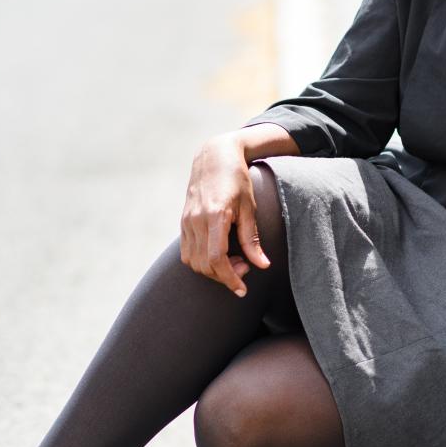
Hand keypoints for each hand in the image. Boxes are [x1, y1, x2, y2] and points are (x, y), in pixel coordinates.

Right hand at [179, 133, 270, 296]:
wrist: (213, 157)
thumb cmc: (237, 179)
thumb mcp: (249, 207)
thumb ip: (252, 238)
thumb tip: (263, 265)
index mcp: (215, 215)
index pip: (217, 258)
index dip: (229, 278)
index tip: (242, 289)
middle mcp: (196, 220)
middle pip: (204, 264)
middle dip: (224, 275)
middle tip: (244, 268)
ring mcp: (186, 221)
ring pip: (193, 261)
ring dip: (212, 270)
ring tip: (233, 260)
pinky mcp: (183, 222)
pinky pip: (187, 252)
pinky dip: (201, 261)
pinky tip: (218, 255)